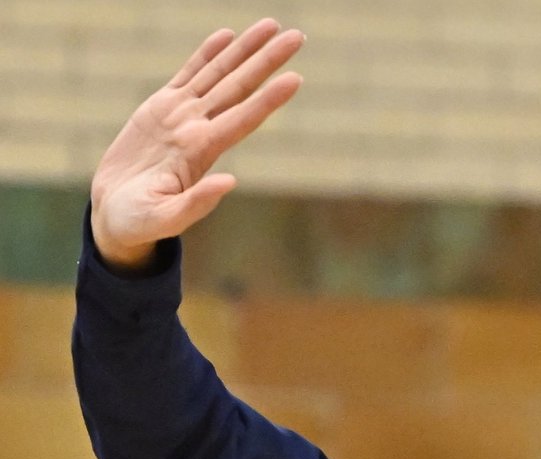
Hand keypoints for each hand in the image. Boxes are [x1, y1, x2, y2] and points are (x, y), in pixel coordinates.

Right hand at [90, 18, 304, 270]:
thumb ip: (197, 203)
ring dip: (246, 51)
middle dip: (267, 61)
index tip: (295, 79)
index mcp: (200, 153)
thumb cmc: (140, 224)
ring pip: (219, 75)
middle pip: (239, 88)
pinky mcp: (160, 109)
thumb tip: (231, 183)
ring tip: (271, 25)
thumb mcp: (165, 218)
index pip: (242, 119)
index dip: (268, 99)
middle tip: (297, 36)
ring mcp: (181, 117)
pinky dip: (207, 54)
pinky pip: (189, 74)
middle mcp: (197, 129)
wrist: (117, 216)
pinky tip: (228, 37)